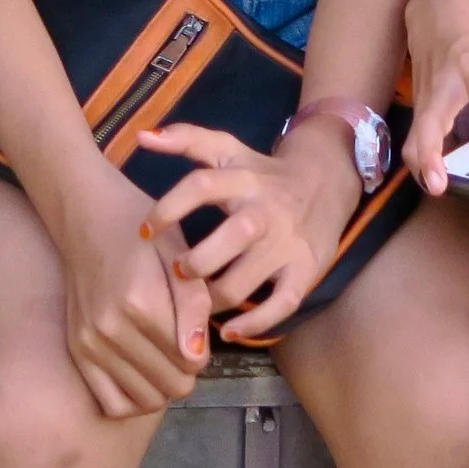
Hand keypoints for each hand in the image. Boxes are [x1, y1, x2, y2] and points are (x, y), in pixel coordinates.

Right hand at [55, 166, 212, 417]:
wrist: (86, 217)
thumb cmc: (140, 232)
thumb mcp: (178, 254)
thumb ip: (193, 305)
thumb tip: (195, 357)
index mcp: (141, 302)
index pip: (192, 361)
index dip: (203, 350)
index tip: (194, 329)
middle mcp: (110, 328)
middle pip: (172, 385)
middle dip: (186, 370)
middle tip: (182, 343)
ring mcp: (89, 343)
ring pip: (146, 400)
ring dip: (163, 385)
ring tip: (164, 357)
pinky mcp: (77, 351)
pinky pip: (112, 403)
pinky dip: (134, 399)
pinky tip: (142, 375)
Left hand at [141, 119, 358, 341]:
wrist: (327, 180)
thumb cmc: (262, 173)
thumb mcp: (229, 150)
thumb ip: (186, 141)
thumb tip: (141, 136)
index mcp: (243, 178)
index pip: (202, 185)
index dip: (169, 209)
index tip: (144, 232)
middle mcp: (266, 210)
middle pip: (229, 236)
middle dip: (196, 263)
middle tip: (177, 273)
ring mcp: (288, 243)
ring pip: (246, 280)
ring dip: (214, 300)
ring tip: (196, 304)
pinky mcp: (306, 270)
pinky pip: (280, 306)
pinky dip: (253, 325)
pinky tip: (228, 331)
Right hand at [402, 0, 468, 190]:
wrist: (437, 16)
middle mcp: (443, 84)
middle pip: (429, 120)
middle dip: (431, 154)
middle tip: (440, 185)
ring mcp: (424, 96)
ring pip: (414, 134)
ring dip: (421, 164)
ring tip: (436, 189)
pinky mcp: (417, 106)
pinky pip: (416, 136)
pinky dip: (422, 159)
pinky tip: (434, 178)